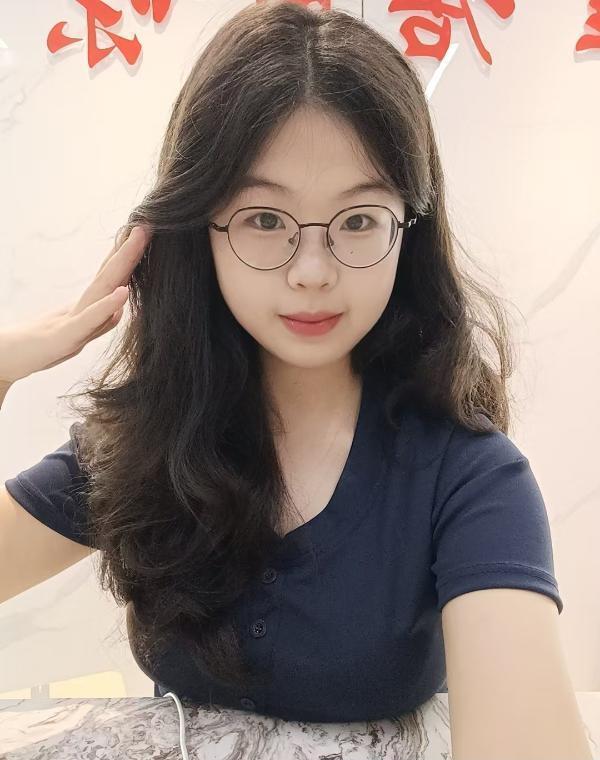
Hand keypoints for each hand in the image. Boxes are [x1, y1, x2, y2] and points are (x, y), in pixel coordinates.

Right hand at [0, 225, 150, 384]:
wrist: (1, 361)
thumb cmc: (34, 350)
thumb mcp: (71, 337)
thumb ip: (95, 325)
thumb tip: (119, 311)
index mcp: (82, 308)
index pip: (108, 278)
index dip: (126, 257)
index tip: (142, 235)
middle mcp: (79, 309)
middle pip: (109, 276)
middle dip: (129, 251)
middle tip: (146, 226)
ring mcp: (72, 321)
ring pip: (102, 288)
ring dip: (122, 263)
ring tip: (137, 240)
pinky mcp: (64, 338)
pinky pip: (89, 320)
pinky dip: (107, 305)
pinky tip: (123, 291)